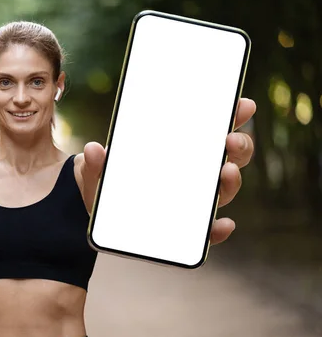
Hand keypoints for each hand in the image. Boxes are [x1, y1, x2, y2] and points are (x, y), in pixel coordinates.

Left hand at [81, 97, 256, 245]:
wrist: (97, 216)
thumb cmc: (105, 183)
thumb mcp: (95, 170)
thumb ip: (94, 162)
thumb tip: (94, 149)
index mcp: (178, 151)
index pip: (211, 130)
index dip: (232, 115)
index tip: (243, 104)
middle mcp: (192, 174)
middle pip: (228, 158)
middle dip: (238, 146)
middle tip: (229, 139)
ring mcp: (190, 201)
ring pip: (222, 190)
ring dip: (231, 181)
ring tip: (226, 171)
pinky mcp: (184, 230)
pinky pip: (206, 232)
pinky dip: (217, 230)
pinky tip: (223, 224)